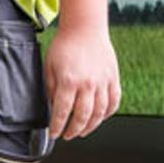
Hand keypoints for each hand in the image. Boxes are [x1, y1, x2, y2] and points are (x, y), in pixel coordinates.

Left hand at [43, 24, 120, 140]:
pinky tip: (100, 117)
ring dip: (90, 126)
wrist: (85, 27)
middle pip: (82, 117)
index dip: (57, 126)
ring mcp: (103, 82)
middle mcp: (87, 84)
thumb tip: (52, 107)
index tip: (54, 133)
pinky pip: (113, 102)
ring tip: (82, 131)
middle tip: (68, 135)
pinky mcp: (113, 78)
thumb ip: (51, 88)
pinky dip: (107, 113)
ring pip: (99, 113)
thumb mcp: (50, 66)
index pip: (62, 112)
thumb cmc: (65, 44)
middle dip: (73, 130)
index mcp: (69, 81)